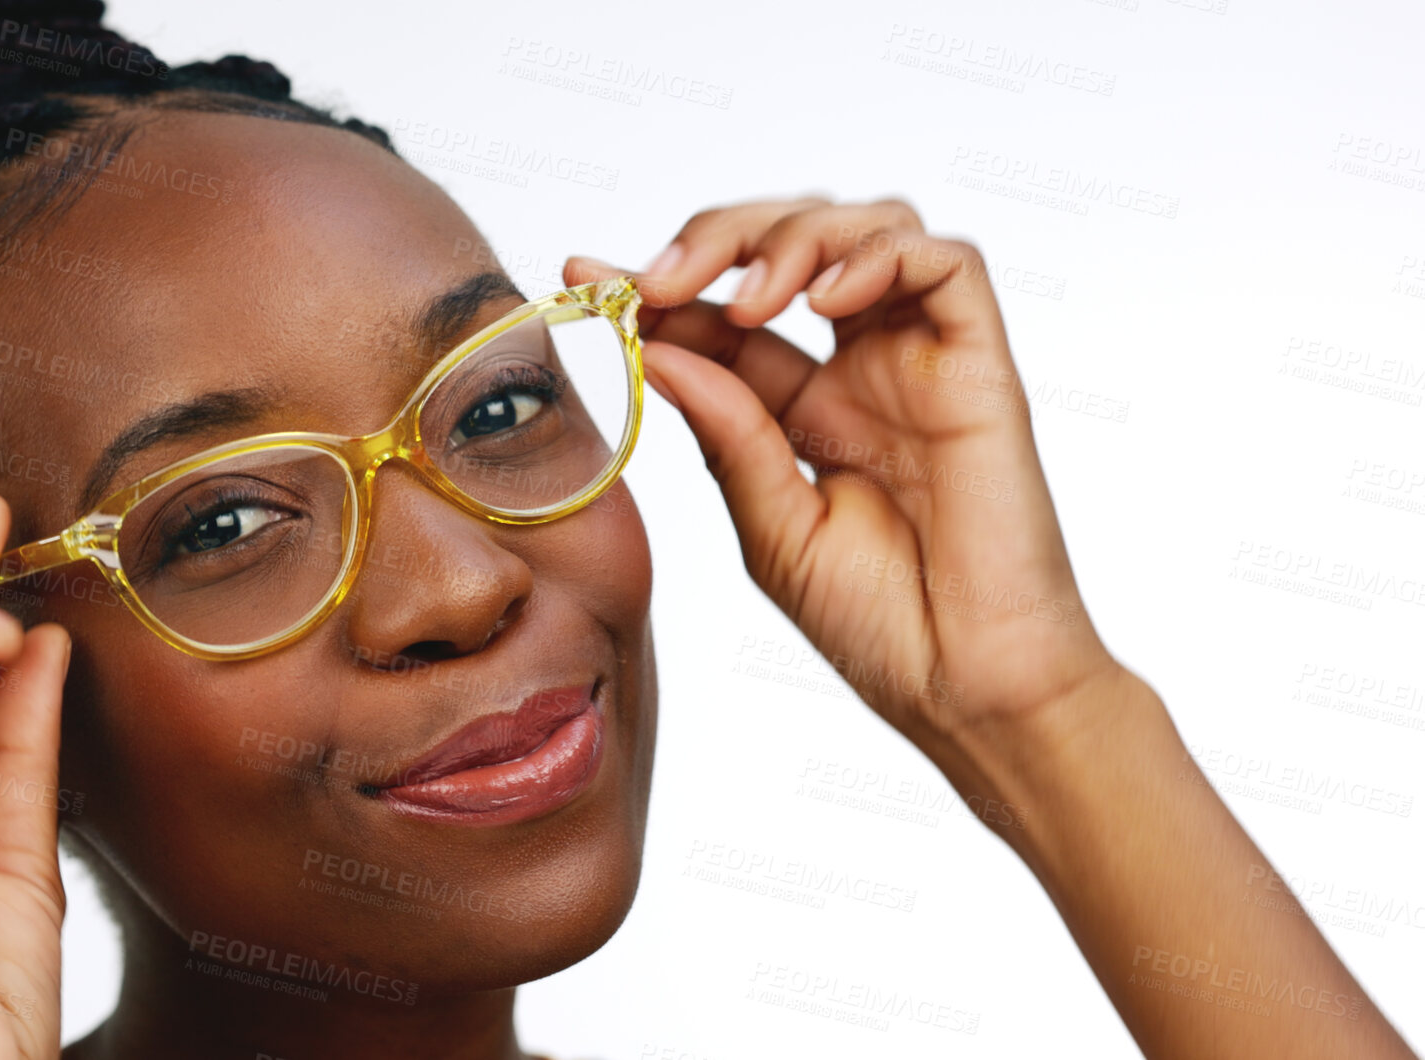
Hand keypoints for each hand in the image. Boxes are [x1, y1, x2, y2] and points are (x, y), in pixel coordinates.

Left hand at [567, 198, 1121, 756]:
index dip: (654, 288)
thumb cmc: (882, 627)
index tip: (581, 277)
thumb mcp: (772, 528)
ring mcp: (923, 363)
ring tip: (746, 301)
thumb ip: (727, 433)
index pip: (722, 318)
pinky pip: (949, 263)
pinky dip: (880, 255)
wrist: (969, 689)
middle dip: (718, 239)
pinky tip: (825, 303)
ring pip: (868, 227)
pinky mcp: (982, 367)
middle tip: (659, 282)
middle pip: (792, 244)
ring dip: (793, 238)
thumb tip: (659, 349)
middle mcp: (862, 370)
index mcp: (804, 412)